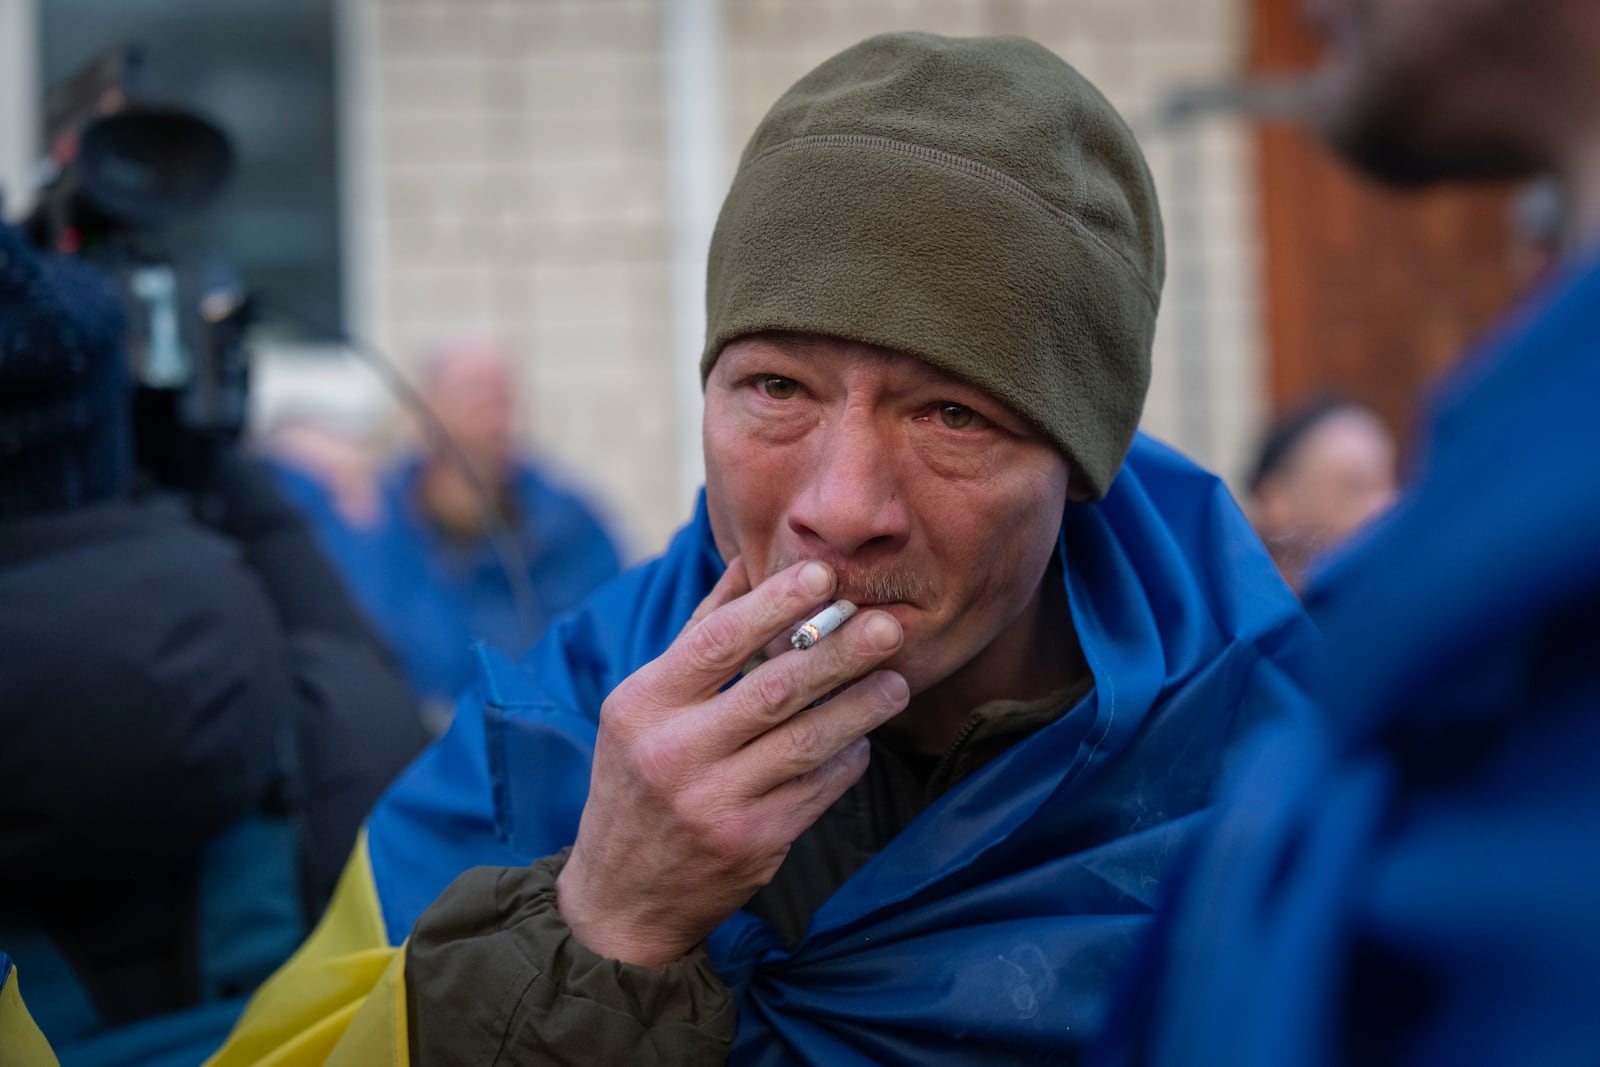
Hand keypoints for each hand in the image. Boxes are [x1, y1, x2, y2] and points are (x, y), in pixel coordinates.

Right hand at [556, 557, 908, 965]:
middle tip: (888, 626)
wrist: (622, 896)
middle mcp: (674, 752)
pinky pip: (818, 788)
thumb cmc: (638, 779)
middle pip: (774, 689)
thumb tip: (746, 562)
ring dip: (860, 707)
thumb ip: (698, 635)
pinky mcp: (753, 843)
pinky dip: (847, 758)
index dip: (775, 604)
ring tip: (897, 681)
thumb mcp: (644, 705)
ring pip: (806, 741)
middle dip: (839, 652)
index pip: (717, 641)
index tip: (824, 576)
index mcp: (643, 704)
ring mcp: (714, 802)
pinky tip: (864, 737)